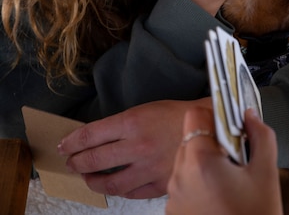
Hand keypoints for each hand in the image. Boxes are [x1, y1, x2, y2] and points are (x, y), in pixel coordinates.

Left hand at [57, 98, 211, 198]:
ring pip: (110, 183)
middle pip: (94, 160)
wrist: (210, 126)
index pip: (90, 135)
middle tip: (70, 162)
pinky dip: (121, 191)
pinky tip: (117, 186)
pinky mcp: (159, 184)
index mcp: (132, 121)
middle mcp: (137, 146)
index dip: (72, 142)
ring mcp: (148, 168)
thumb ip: (121, 124)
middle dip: (76, 162)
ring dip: (93, 182)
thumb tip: (96, 136)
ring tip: (88, 178)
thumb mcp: (146, 109)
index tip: (64, 145)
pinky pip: (132, 193)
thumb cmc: (177, 114)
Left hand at [166, 106, 282, 214]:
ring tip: (229, 179)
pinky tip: (220, 196)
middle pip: (190, 138)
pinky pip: (184, 184)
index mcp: (200, 161)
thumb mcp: (266, 173)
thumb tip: (249, 115)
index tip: (229, 125)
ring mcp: (174, 197)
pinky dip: (198, 183)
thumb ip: (260, 135)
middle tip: (234, 155)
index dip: (214, 114)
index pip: (195, 115)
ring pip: (186, 161)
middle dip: (211, 141)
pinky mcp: (174, 213)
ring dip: (204, 162)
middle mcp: (180, 177)